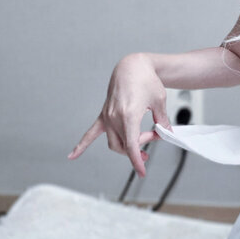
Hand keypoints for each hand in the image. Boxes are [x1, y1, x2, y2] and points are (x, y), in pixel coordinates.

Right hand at [67, 52, 172, 178]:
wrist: (132, 66)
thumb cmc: (146, 80)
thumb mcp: (160, 101)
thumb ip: (162, 121)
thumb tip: (166, 134)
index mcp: (128, 115)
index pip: (131, 146)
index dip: (137, 161)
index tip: (142, 172)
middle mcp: (114, 117)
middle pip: (125, 145)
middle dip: (141, 147)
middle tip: (156, 136)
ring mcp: (107, 116)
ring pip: (113, 143)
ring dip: (126, 147)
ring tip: (142, 144)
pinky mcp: (104, 114)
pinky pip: (90, 132)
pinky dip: (81, 145)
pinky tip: (72, 156)